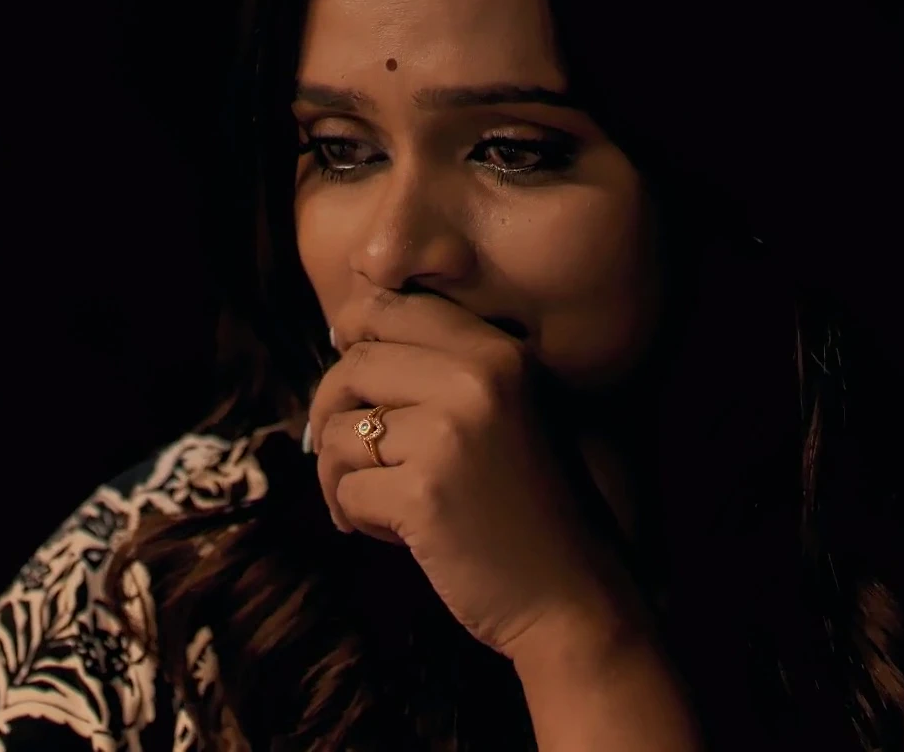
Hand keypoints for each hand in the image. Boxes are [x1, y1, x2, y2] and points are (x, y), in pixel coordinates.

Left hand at [306, 290, 638, 665]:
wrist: (573, 597)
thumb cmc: (527, 506)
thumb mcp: (504, 411)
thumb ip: (440, 367)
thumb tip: (341, 330)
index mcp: (497, 352)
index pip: (388, 307)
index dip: (351, 339)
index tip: (351, 385)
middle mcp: (476, 380)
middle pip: (353, 367)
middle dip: (330, 415)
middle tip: (343, 459)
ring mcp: (450, 436)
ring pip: (339, 433)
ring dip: (339, 476)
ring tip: (375, 504)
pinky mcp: (424, 495)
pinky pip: (346, 490)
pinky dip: (356, 517)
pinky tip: (396, 535)